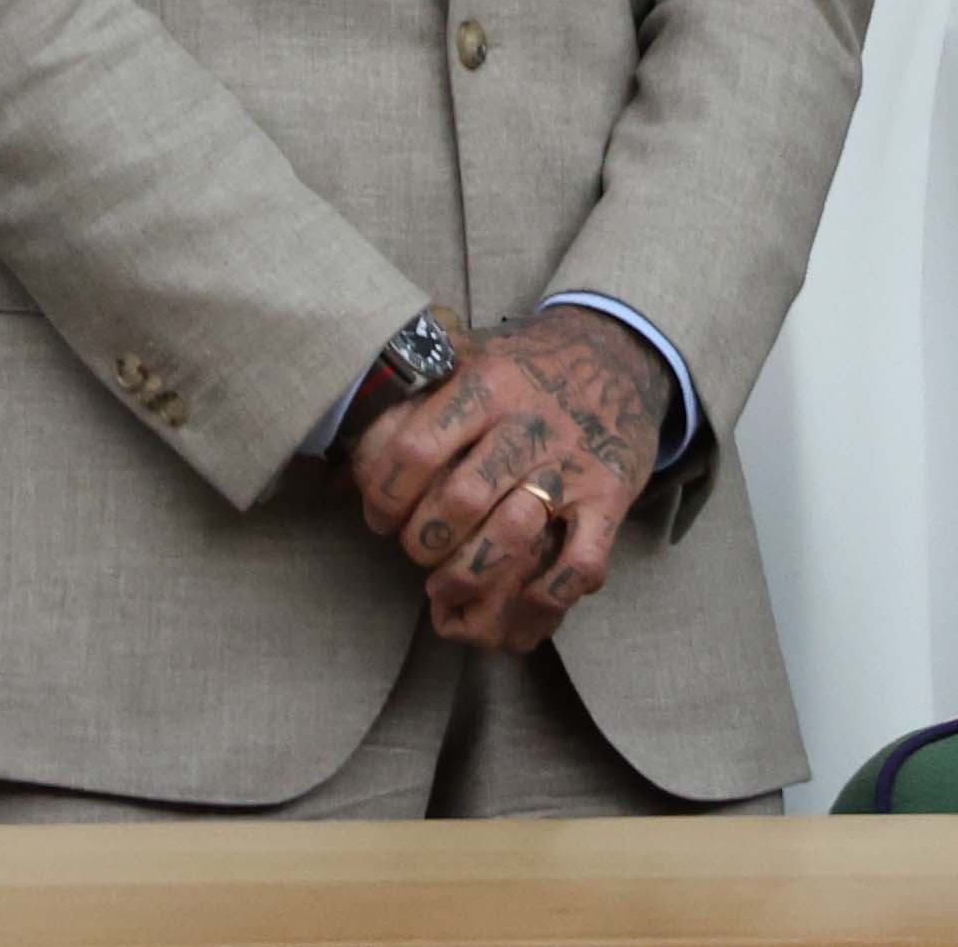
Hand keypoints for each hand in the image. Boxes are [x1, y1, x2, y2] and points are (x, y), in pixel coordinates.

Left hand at [351, 305, 670, 654]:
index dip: (383, 495)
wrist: (619, 351)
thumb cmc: (524, 366)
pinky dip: (542, 600)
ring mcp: (572, 464)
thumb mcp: (468, 355)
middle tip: (414, 549)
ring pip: (511, 536)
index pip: (414, 448)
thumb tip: (337, 467)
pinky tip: (515, 607)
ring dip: (466, 576)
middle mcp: (529, 422)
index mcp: (485, 382)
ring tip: (445, 587)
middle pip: (459, 499)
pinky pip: (578, 566)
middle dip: (422, 540)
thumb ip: (410, 400)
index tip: (379, 514)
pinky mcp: (610, 498)